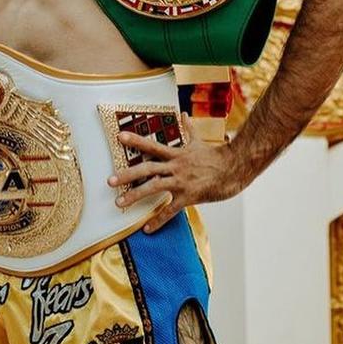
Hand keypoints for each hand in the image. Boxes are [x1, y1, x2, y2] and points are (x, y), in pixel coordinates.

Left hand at [107, 114, 240, 232]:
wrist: (233, 169)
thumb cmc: (216, 156)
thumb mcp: (199, 141)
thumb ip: (189, 129)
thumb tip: (184, 114)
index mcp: (176, 154)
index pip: (152, 145)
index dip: (136, 140)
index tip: (120, 136)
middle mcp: (175, 167)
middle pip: (147, 168)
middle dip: (127, 174)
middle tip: (109, 180)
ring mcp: (180, 182)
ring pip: (153, 188)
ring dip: (135, 196)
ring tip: (119, 204)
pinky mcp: (188, 197)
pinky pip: (170, 210)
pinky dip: (158, 220)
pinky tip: (147, 229)